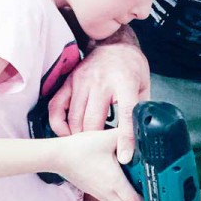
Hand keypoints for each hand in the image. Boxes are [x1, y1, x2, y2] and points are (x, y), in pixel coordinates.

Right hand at [47, 42, 149, 161]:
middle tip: (102, 155)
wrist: (114, 43)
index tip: (125, 157)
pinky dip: (59, 124)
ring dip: (79, 137)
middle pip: (93, 121)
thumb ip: (141, 108)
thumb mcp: (144, 85)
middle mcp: (100, 82)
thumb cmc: (131, 67)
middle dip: (96, 143)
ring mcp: (81, 82)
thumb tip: (143, 135)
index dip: (125, 139)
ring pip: (75, 118)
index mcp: (124, 83)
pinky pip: (56, 107)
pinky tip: (67, 132)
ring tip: (86, 148)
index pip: (125, 114)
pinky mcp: (69, 82)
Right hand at [50, 130, 142, 200]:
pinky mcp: (91, 191)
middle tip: (142, 190)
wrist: (58, 156)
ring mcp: (98, 193)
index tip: (149, 189)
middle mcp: (106, 191)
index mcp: (114, 181)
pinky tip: (116, 184)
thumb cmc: (80, 148)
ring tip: (130, 188)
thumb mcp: (106, 137)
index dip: (144, 198)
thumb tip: (138, 131)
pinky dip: (114, 199)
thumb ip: (124, 135)